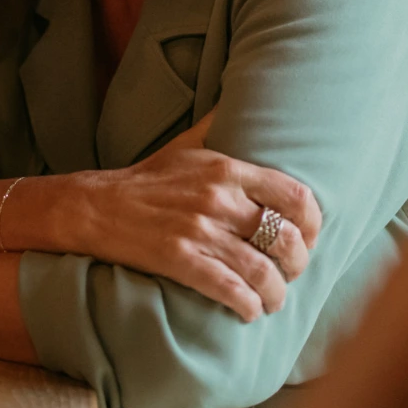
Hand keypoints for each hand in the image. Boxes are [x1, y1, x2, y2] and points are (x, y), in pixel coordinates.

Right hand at [67, 114, 324, 323]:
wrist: (94, 206)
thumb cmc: (147, 179)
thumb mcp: (187, 144)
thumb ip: (218, 124)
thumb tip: (239, 97)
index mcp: (227, 168)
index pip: (295, 196)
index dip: (313, 225)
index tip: (310, 239)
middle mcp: (219, 198)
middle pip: (285, 238)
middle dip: (297, 265)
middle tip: (291, 274)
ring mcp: (199, 230)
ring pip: (261, 271)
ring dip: (275, 293)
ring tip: (273, 300)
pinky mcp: (179, 260)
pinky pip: (229, 289)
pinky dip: (246, 305)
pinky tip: (249, 311)